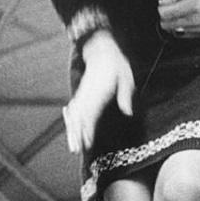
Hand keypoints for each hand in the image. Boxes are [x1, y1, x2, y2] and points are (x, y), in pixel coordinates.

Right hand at [63, 31, 133, 154]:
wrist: (102, 50)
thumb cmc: (117, 66)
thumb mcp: (126, 78)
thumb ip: (125, 95)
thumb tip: (128, 112)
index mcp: (98, 92)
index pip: (91, 114)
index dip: (88, 129)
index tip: (87, 143)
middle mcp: (88, 95)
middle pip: (79, 118)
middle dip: (76, 134)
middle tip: (75, 150)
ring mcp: (83, 95)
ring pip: (75, 115)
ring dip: (73, 131)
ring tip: (73, 147)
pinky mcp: (83, 95)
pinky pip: (75, 110)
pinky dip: (72, 120)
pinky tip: (71, 130)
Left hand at [158, 0, 199, 38]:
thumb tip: (162, 3)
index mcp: (195, 4)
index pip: (167, 13)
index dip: (161, 9)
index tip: (163, 4)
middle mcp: (199, 19)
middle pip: (169, 24)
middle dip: (165, 17)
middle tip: (168, 9)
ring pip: (175, 31)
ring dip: (172, 23)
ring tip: (177, 13)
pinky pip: (184, 35)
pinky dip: (179, 28)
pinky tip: (183, 20)